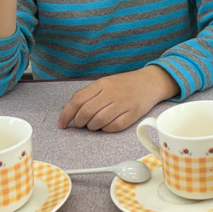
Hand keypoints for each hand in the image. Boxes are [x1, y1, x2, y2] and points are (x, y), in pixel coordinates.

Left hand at [57, 66, 179, 131]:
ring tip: (94, 124)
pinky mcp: (133, 114)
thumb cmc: (124, 84)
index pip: (78, 100)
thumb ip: (86, 95)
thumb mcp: (104, 83)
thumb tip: (65, 110)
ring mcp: (123, 104)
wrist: (150, 82)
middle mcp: (111, 93)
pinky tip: (107, 125)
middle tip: (81, 124)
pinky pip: (114, 127)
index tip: (62, 124)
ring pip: (98, 121)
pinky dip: (106, 129)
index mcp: (102, 84)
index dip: (66, 114)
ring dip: (92, 127)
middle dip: (79, 122)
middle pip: (86, 112)